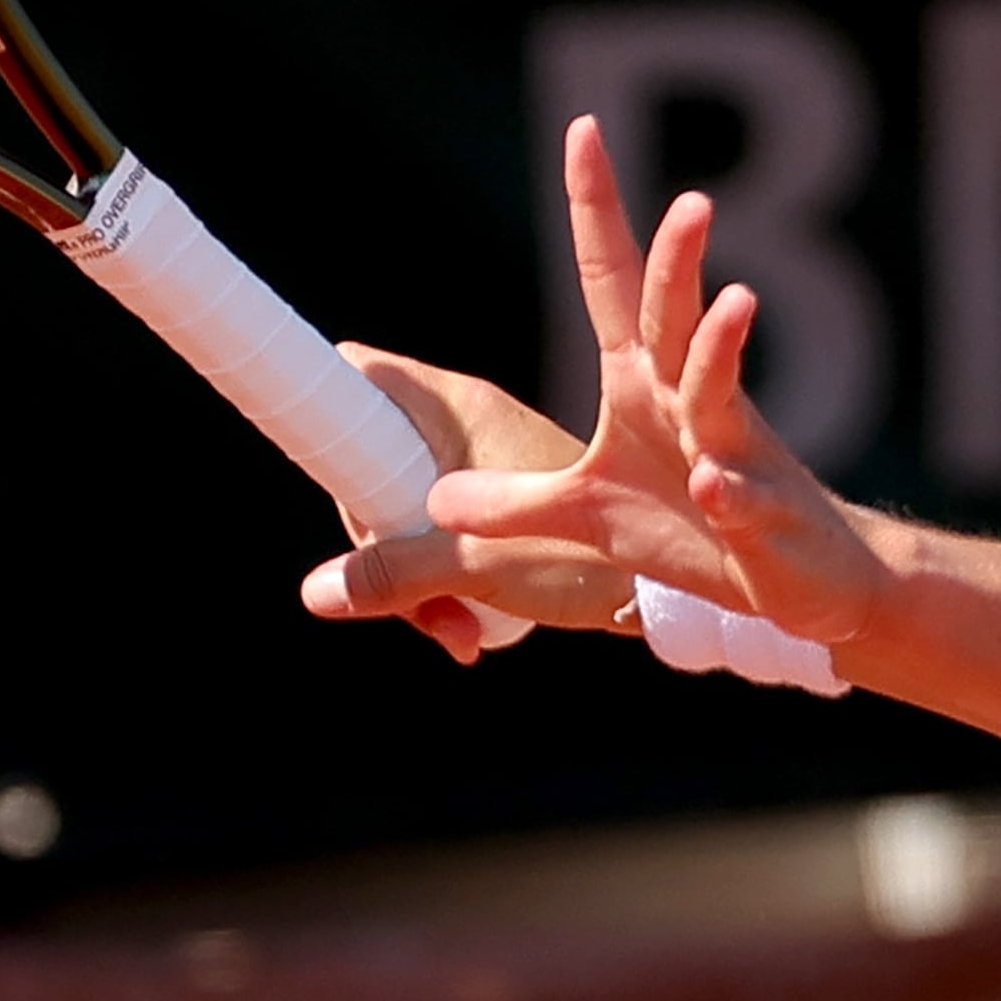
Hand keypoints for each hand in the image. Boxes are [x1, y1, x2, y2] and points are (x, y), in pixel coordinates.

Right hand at [299, 346, 640, 662]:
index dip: (322, 407)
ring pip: (411, 508)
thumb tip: (314, 591)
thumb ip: (392, 572)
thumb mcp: (475, 565)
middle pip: (373, 458)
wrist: (687, 583)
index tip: (321, 466)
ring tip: (455, 628)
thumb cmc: (590, 558)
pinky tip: (473, 629)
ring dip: (415, 572)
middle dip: (376, 535)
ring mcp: (496, 463)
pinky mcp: (517, 504)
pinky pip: (450, 533)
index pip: (358, 371)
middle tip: (409, 597)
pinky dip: (451, 580)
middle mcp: (473, 420)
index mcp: (458, 405)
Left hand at [427, 116, 896, 647]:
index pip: (614, 283)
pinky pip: (742, 498)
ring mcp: (732, 456)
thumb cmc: (701, 534)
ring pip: (724, 392)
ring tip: (735, 298)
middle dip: (679, 261)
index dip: (600, 210)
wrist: (805, 577)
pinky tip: (713, 485)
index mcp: (647, 384)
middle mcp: (692, 403)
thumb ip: (512, 502)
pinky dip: (729, 492)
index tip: (585, 130)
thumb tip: (435, 494)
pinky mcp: (761, 519)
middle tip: (691, 200)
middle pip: (676, 318)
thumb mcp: (588, 518)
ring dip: (724, 348)